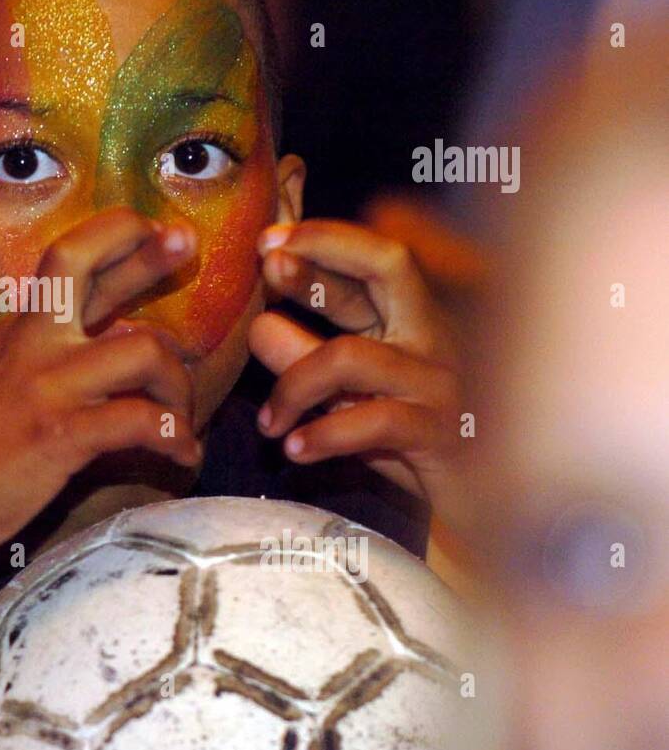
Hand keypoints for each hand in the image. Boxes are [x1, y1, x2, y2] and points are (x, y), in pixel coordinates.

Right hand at [0, 207, 203, 591]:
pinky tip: (180, 455)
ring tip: (181, 418)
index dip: (117, 234)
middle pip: (84, 263)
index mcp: (16, 328)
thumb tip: (109, 333)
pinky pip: (141, 421)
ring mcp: (43, 385)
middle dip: (145, 252)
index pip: (68, 258)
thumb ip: (43, 351)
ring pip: (143, 350)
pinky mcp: (59, 435)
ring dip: (179, 385)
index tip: (159, 231)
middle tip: (187, 250)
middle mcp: (28, 342)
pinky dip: (174, 437)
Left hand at [249, 219, 464, 514]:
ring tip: (268, 423)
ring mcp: (441, 380)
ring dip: (292, 385)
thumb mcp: (350, 395)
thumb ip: (307, 357)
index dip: (324, 240)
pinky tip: (295, 449)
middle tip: (268, 265)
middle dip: (320, 257)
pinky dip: (324, 434)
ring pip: (350, 355)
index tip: (270, 239)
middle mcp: (433, 336)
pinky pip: (371, 421)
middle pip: (387, 267)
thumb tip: (260, 324)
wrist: (489, 510)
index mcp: (412, 320)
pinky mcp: (442, 432)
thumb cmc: (413, 444)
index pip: (375, 258)